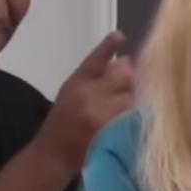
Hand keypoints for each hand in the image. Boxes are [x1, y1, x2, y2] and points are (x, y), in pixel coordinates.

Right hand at [34, 31, 134, 173]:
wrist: (55, 153)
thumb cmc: (64, 118)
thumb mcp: (71, 89)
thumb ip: (95, 74)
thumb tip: (126, 60)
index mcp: (77, 82)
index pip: (97, 59)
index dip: (110, 46)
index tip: (120, 36)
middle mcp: (90, 96)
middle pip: (124, 75)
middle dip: (129, 75)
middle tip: (127, 81)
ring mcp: (103, 116)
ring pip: (132, 95)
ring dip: (133, 95)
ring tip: (124, 101)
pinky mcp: (113, 133)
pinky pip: (133, 116)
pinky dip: (135, 113)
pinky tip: (130, 115)